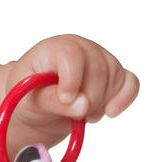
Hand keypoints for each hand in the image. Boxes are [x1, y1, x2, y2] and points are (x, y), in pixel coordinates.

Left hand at [4, 34, 138, 129]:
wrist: (38, 103)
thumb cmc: (29, 95)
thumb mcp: (29, 100)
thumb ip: (52, 101)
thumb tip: (83, 106)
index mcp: (55, 47)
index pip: (71, 54)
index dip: (72, 78)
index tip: (66, 99)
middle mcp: (82, 48)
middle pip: (98, 69)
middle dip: (87, 99)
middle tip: (74, 114)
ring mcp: (101, 59)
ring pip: (115, 78)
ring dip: (100, 104)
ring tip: (80, 113)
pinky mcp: (115, 75)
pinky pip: (131, 83)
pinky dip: (123, 99)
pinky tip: (110, 112)